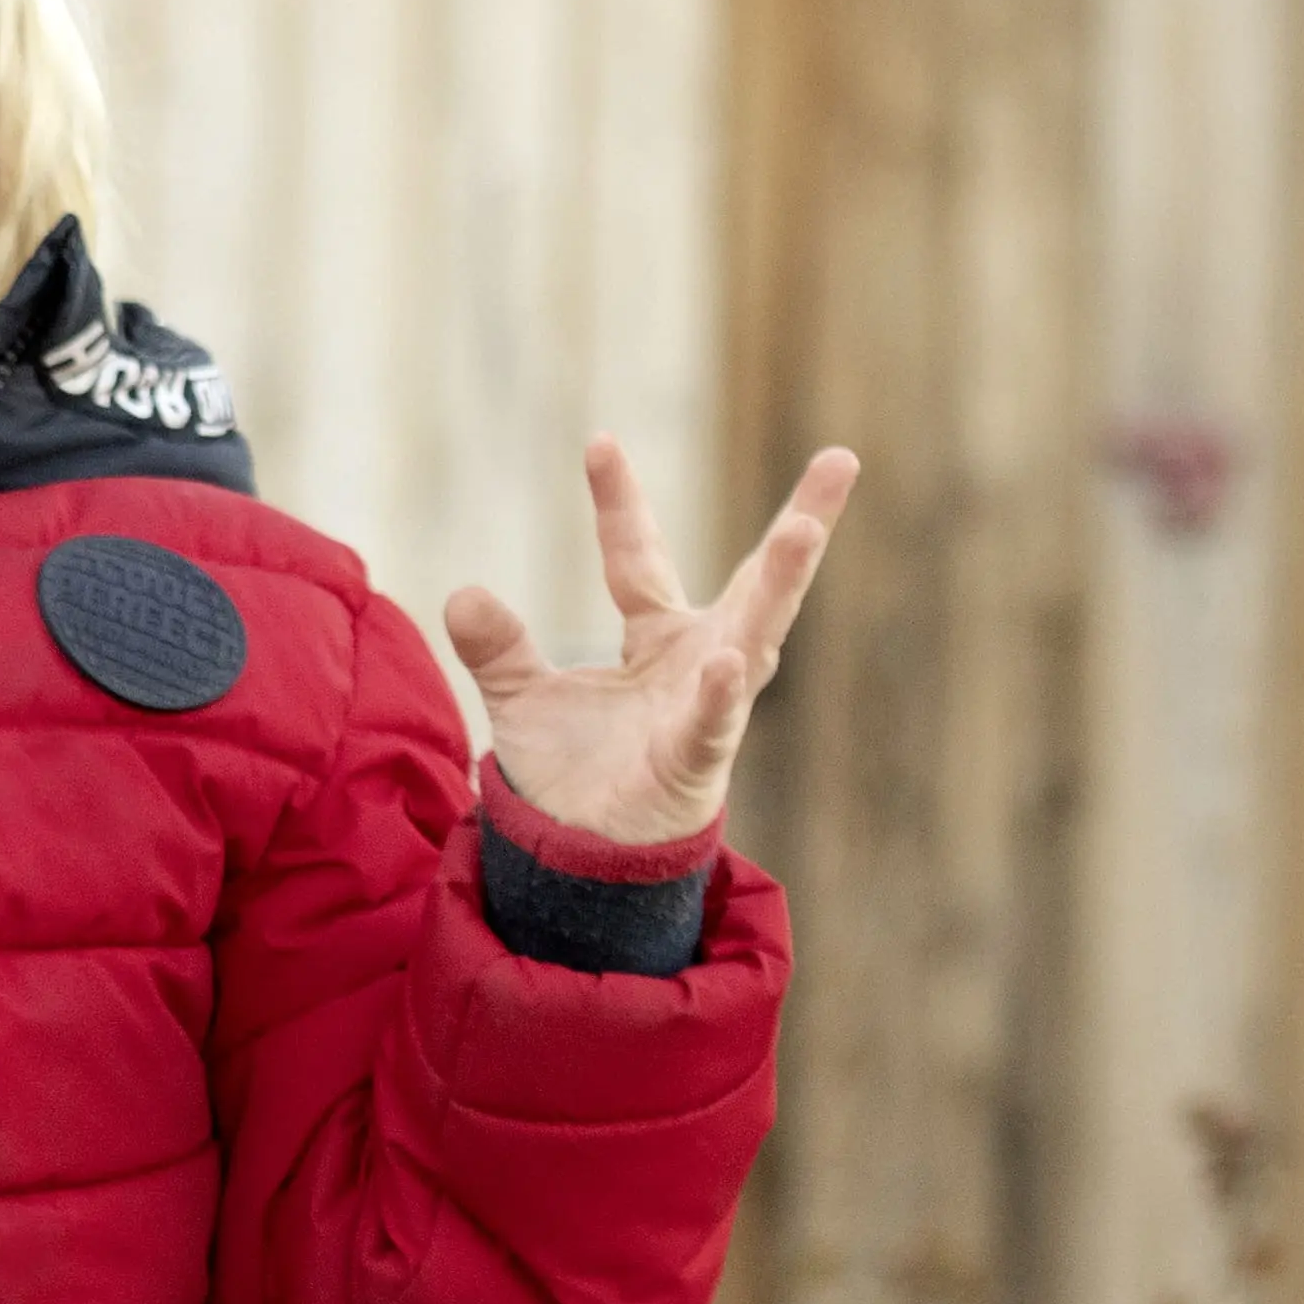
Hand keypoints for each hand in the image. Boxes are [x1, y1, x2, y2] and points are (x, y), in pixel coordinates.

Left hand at [445, 434, 858, 850]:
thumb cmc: (570, 781)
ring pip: (755, 639)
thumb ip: (499, 649)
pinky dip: (717, 695)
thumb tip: (462, 594)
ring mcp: (706, 710)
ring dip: (781, 584)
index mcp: (655, 640)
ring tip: (803, 530)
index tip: (598, 440)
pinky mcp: (695, 765)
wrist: (575, 864)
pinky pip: (712, 724)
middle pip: (755, 582)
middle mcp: (697, 663)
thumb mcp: (522, 700)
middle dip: (800, 524)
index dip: (620, 502)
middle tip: (841, 459)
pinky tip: (727, 661)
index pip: (639, 556)